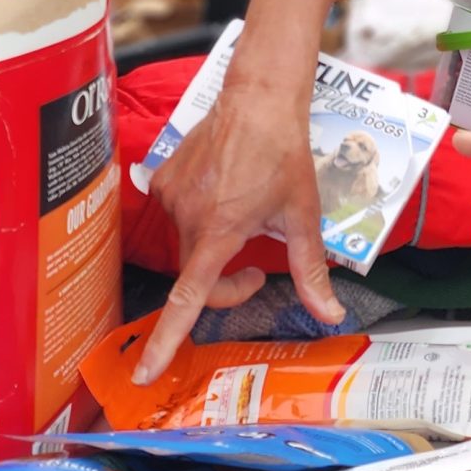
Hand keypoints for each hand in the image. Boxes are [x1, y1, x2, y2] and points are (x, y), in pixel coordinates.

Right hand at [133, 0, 347, 382]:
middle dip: (224, 285)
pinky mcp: (163, 178)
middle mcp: (186, 217)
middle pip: (194, 276)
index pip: (188, 300)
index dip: (165, 341)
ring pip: (187, 245)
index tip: (143, 373)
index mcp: (218, 232)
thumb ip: (311, 272)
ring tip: (246, 218)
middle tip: (258, 269)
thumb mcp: (304, 217)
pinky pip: (177, 215)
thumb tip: (328, 314)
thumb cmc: (285, 154)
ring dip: (213, 249)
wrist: (259, 98)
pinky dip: (200, 219)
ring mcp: (170, 195)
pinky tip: (225, 195)